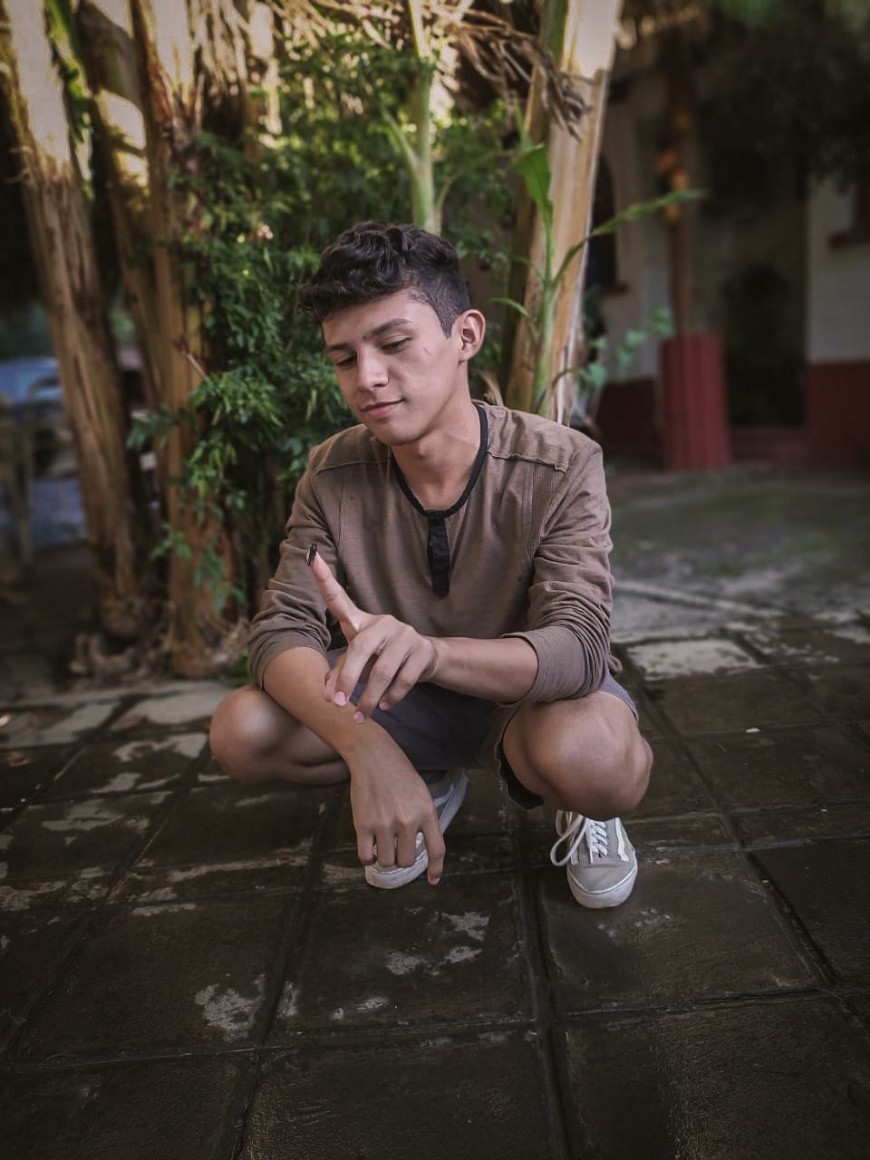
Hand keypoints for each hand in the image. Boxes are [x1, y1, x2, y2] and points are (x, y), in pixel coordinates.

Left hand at [307, 546, 438, 720]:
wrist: (425, 658)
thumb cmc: (381, 657)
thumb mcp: (358, 662)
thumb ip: (339, 674)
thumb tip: (327, 697)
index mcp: (360, 621)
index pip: (338, 598)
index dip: (324, 578)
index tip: (311, 557)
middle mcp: (382, 623)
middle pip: (360, 649)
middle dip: (347, 680)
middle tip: (338, 705)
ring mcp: (404, 634)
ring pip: (383, 670)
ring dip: (369, 697)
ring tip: (361, 716)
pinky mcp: (421, 650)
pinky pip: (404, 678)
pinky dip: (392, 696)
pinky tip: (385, 706)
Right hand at [347, 742, 445, 884]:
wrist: (373, 757)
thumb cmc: (399, 773)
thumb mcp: (421, 793)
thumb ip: (424, 819)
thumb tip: (422, 845)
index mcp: (426, 812)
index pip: (437, 849)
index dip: (435, 869)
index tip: (432, 880)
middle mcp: (407, 821)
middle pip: (407, 861)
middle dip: (402, 857)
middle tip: (396, 847)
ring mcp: (385, 824)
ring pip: (387, 861)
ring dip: (384, 857)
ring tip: (382, 844)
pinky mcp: (363, 825)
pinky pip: (366, 856)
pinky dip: (368, 857)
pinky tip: (369, 847)